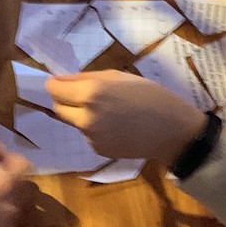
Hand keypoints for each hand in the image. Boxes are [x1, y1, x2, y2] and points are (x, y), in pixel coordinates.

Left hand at [47, 72, 204, 163]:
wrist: (171, 130)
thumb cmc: (149, 95)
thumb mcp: (118, 76)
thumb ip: (86, 78)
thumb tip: (62, 80)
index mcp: (90, 93)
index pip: (54, 89)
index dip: (56, 84)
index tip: (62, 83)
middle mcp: (85, 117)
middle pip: (57, 108)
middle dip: (64, 100)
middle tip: (82, 95)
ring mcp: (90, 136)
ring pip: (73, 122)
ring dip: (80, 115)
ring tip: (108, 112)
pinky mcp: (97, 150)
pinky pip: (87, 135)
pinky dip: (94, 129)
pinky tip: (115, 127)